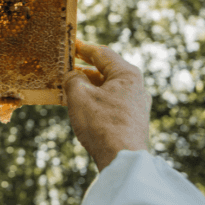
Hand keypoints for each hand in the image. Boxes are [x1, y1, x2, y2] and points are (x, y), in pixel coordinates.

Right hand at [63, 40, 150, 170]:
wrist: (122, 159)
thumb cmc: (102, 124)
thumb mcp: (79, 96)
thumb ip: (73, 79)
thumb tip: (73, 76)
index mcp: (128, 74)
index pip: (102, 53)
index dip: (83, 48)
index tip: (70, 44)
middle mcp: (137, 87)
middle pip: (106, 71)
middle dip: (84, 69)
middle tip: (66, 67)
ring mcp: (137, 105)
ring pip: (108, 88)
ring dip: (89, 87)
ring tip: (69, 88)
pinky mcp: (133, 120)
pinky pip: (112, 103)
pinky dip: (96, 100)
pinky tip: (82, 106)